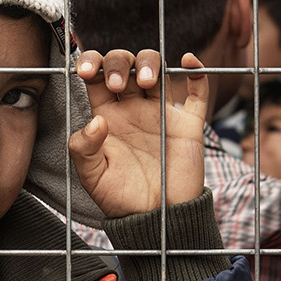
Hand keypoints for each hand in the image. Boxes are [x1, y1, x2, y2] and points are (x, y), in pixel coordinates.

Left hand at [68, 49, 209, 215]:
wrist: (156, 218)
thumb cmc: (121, 199)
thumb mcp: (93, 178)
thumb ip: (83, 149)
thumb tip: (96, 120)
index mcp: (107, 117)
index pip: (97, 78)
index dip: (91, 64)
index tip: (88, 71)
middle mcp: (133, 109)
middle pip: (125, 66)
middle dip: (120, 63)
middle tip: (120, 84)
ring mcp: (161, 113)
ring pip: (156, 70)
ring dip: (150, 64)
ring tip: (147, 81)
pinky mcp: (188, 123)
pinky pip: (197, 91)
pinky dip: (196, 72)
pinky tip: (189, 61)